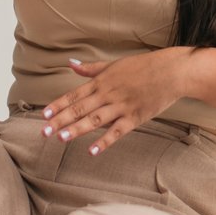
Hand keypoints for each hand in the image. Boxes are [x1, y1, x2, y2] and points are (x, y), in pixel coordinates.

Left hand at [41, 47, 199, 154]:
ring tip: (61, 138)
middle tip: (44, 132)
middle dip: (60, 120)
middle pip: (80, 109)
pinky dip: (104, 141)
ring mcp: (121, 106)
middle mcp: (108, 94)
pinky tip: (92, 151)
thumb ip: (91, 68)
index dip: (57, 105)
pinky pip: (116, 131)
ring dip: (76, 129)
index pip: (74, 94)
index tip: (43, 114)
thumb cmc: (143, 66)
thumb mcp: (114, 64)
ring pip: (94, 120)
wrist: (172, 71)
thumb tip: (71, 64)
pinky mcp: (135, 117)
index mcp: (101, 81)